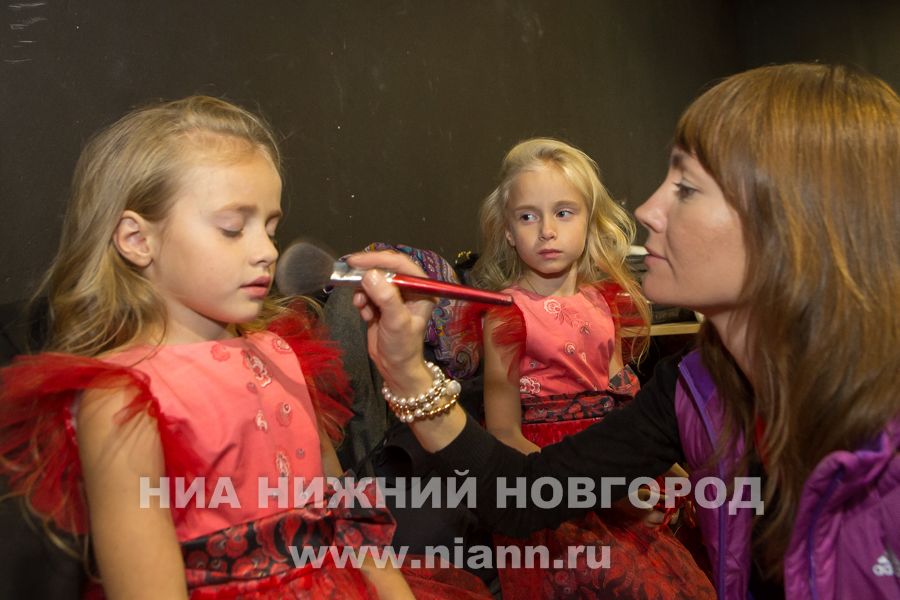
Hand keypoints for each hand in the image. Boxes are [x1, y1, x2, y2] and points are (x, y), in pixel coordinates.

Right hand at [346, 251, 434, 394]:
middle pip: (385, 269)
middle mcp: (409, 289)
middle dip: (367, 274)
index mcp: (421, 288)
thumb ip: (385, 297)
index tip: (356, 261)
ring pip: (373, 281)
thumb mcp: (396, 321)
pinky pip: (367, 293)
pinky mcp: (381, 304)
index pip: (400, 264)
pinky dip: (362, 301)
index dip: (378, 259)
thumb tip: (369, 275)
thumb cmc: (403, 347)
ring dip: (363, 291)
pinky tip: (365, 315)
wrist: (395, 369)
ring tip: (361, 305)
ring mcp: (394, 296)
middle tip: (348, 276)